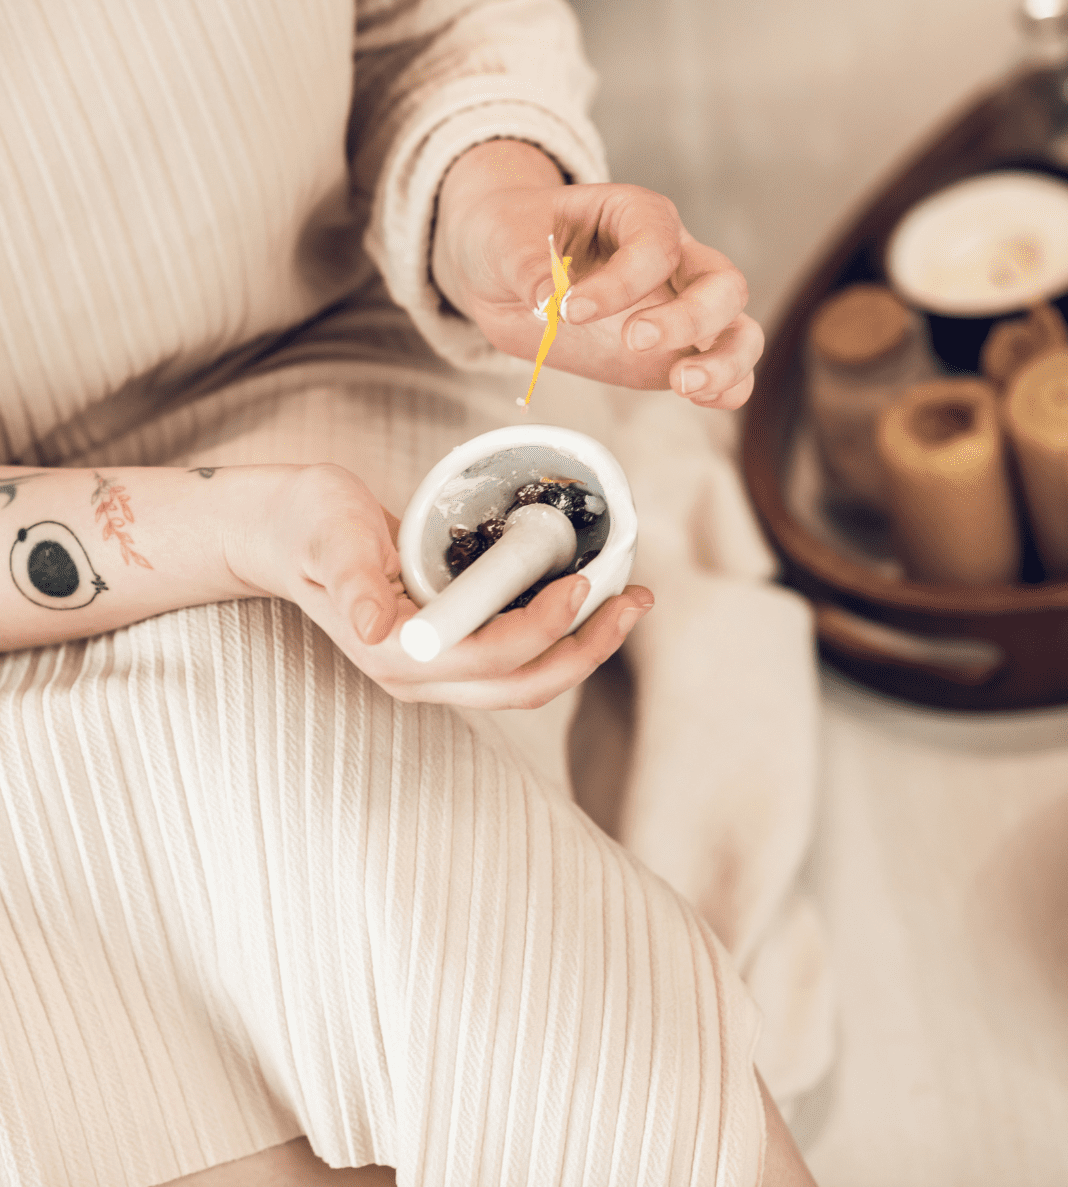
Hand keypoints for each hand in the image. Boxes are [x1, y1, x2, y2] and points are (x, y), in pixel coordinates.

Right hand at [224, 463, 652, 707]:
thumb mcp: (330, 537)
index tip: (581, 581)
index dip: (542, 627)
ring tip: (630, 601)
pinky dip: (561, 632)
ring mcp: (438, 667)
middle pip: (522, 684)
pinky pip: (519, 655)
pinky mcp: (452, 648)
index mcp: (395, 654)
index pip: (487, 657)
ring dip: (584, 646)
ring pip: (527, 678)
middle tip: (636, 601)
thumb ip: (352, 581)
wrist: (287, 533)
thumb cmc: (309, 526)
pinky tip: (588, 597)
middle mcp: (420, 675)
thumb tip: (378, 627)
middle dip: (587, 649)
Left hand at [432, 140, 763, 407]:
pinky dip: (723, 389)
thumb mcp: (505, 239)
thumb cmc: (514, 237)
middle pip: (721, 284)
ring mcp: (680, 310)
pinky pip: (723, 374)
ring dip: (724, 362)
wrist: (505, 272)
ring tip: (682, 384)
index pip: (656, 244)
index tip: (569, 309)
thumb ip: (526, 265)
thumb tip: (544, 300)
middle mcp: (675, 260)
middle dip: (689, 318)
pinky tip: (696, 398)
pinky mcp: (672, 355)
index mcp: (637, 216)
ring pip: (739, 331)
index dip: (621, 281)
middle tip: (633, 340)